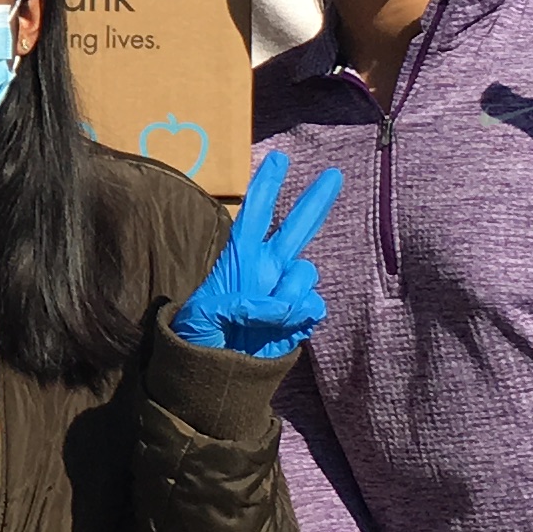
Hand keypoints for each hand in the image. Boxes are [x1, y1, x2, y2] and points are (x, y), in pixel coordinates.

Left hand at [169, 150, 346, 356]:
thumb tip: (275, 307)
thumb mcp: (201, 317)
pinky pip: (314, 306)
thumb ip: (236, 305)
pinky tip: (280, 329)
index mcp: (239, 260)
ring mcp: (286, 292)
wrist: (217, 373)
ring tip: (265, 317)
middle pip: (296, 227)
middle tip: (334, 174)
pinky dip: (299, 316)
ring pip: (306, 274)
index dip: (266, 187)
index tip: (277, 158)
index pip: (254, 216)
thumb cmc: (198, 338)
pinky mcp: (301, 318)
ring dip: (289, 293)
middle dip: (314, 200)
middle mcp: (267, 269)